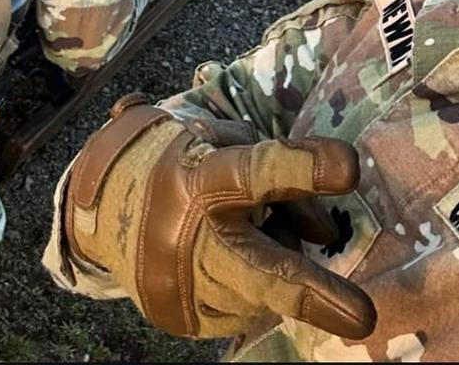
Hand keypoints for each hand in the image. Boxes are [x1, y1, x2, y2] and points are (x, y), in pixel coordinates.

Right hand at [64, 105, 375, 339]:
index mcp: (198, 178)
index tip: (350, 167)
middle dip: (312, 295)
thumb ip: (277, 175)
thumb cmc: (175, 157)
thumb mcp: (221, 141)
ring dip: (278, 259)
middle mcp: (187, 239)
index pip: (254, 172)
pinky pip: (245, 304)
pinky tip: (232, 250)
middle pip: (258, 269)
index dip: (301, 168)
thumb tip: (325, 232)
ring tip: (250, 224)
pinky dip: (253, 280)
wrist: (95, 205)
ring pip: (264, 288)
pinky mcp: (181, 319)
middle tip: (362, 318)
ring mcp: (181, 289)